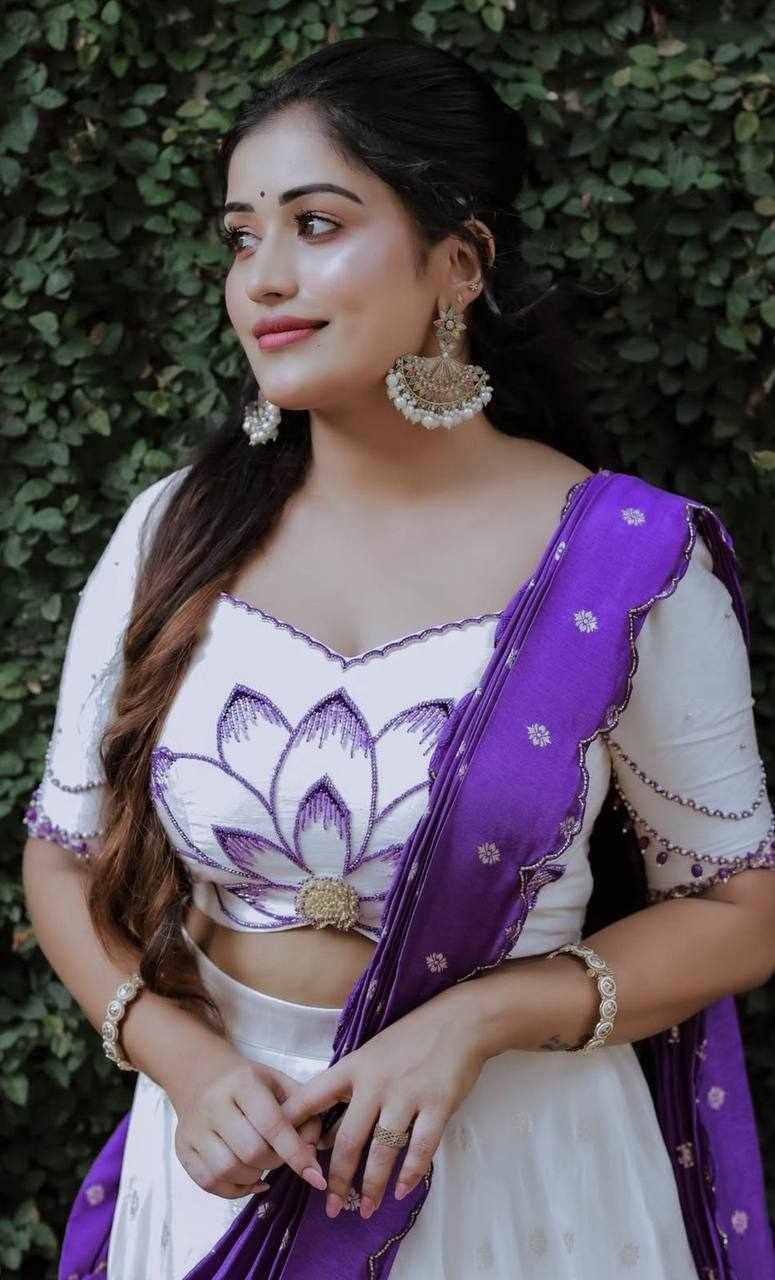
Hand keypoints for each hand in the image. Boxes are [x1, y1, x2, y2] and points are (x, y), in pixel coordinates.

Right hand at [167, 1040, 327, 1199]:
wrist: (199, 1074)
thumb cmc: (248, 1081)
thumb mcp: (279, 1083)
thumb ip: (303, 1111)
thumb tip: (313, 1148)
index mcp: (243, 1082)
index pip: (272, 1124)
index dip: (296, 1152)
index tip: (316, 1176)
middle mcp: (214, 1105)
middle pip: (250, 1151)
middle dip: (274, 1163)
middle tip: (281, 1158)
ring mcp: (194, 1129)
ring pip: (227, 1171)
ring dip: (253, 1177)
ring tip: (262, 1166)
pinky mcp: (181, 1149)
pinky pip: (208, 1183)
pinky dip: (234, 1190)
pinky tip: (248, 1180)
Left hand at [279, 988, 485, 1219]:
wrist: (458, 1021)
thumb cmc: (410, 1039)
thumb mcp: (371, 1055)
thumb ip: (348, 1090)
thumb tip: (323, 1135)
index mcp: (353, 1067)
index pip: (312, 1097)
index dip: (292, 1127)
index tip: (279, 1157)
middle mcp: (375, 1083)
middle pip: (347, 1139)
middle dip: (336, 1179)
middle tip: (330, 1206)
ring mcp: (406, 1094)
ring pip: (381, 1151)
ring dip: (372, 1186)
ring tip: (366, 1209)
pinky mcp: (436, 1104)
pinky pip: (420, 1148)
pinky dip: (410, 1174)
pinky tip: (401, 1191)